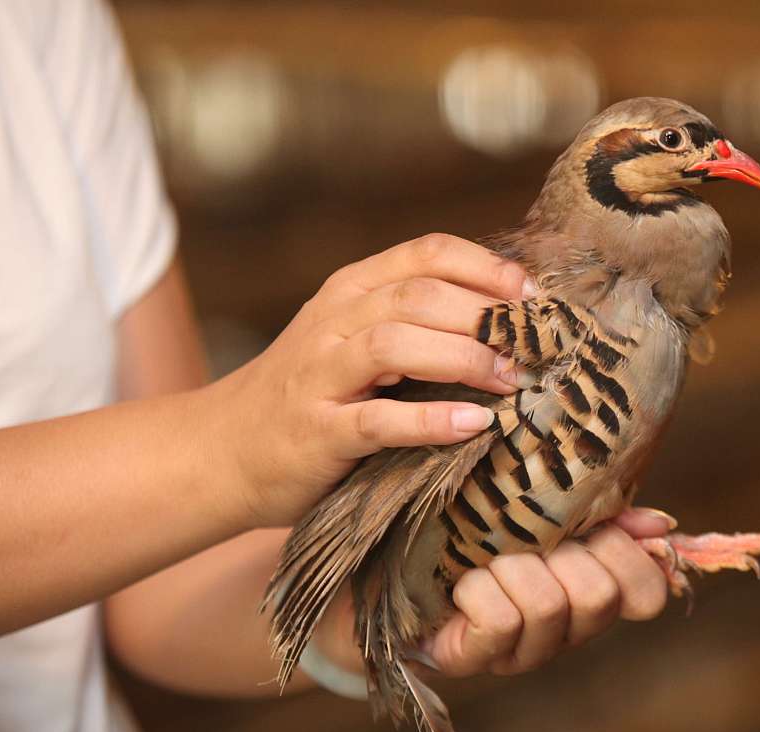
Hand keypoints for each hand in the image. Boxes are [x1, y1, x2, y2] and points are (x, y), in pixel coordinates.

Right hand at [211, 234, 529, 527]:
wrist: (223, 449)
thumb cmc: (312, 393)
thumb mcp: (356, 337)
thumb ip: (415, 320)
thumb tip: (509, 320)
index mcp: (353, 289)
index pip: (428, 254)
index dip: (488, 269)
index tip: (534, 296)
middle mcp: (335, 321)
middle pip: (420, 296)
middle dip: (486, 317)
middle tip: (535, 347)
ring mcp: (322, 375)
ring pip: (397, 344)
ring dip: (464, 359)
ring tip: (511, 381)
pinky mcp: (318, 432)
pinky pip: (378, 420)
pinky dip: (430, 421)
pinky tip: (473, 424)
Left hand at [426, 507, 672, 676]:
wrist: (385, 557)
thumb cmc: (470, 524)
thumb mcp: (538, 507)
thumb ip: (602, 512)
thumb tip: (661, 524)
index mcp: (589, 591)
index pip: (648, 595)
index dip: (631, 559)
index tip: (596, 527)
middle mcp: (565, 629)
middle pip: (600, 596)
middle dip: (561, 553)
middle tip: (528, 537)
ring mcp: (520, 651)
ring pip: (550, 608)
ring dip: (513, 567)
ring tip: (486, 556)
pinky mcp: (473, 659)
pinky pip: (500, 623)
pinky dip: (479, 590)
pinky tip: (461, 581)